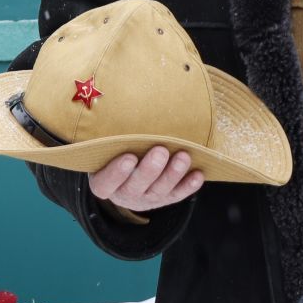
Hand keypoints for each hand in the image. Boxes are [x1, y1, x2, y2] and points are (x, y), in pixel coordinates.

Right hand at [89, 146, 204, 212]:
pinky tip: (198, 174)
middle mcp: (124, 194)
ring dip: (172, 174)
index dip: (117, 173)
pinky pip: (178, 195)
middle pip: (135, 186)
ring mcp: (146, 199)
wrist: (128, 174)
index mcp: (104, 183)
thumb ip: (111, 138)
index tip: (129, 157)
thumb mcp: (106, 149)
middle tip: (161, 151)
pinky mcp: (165, 199)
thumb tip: (121, 104)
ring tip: (183, 157)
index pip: (106, 182)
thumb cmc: (115, 153)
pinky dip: (189, 186)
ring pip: (159, 191)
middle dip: (150, 169)